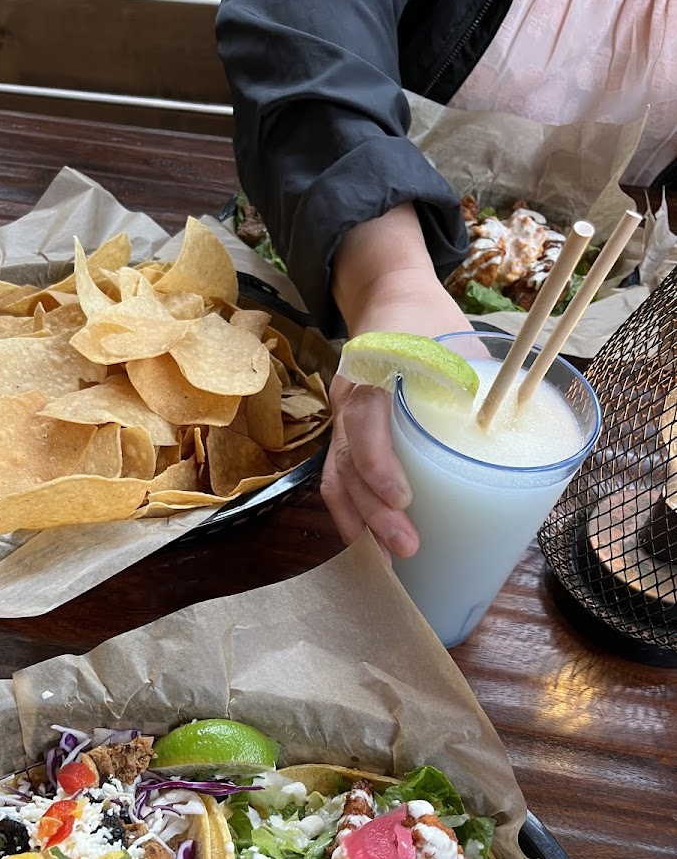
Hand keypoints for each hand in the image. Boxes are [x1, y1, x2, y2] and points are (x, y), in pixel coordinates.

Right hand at [321, 211, 471, 556]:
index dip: (379, 464)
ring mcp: (343, 420)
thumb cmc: (427, 321)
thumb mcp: (457, 342)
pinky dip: (352, 513)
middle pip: (349, 463)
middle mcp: (349, 398)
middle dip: (373, 513)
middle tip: (406, 548)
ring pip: (339, 477)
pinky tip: (368, 543)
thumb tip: (519, 430)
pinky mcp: (347, 436)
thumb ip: (478, 382)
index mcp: (374, 369)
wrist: (387, 296)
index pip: (365, 421)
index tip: (404, 500)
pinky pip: (339, 477)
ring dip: (360, 522)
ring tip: (386, 561)